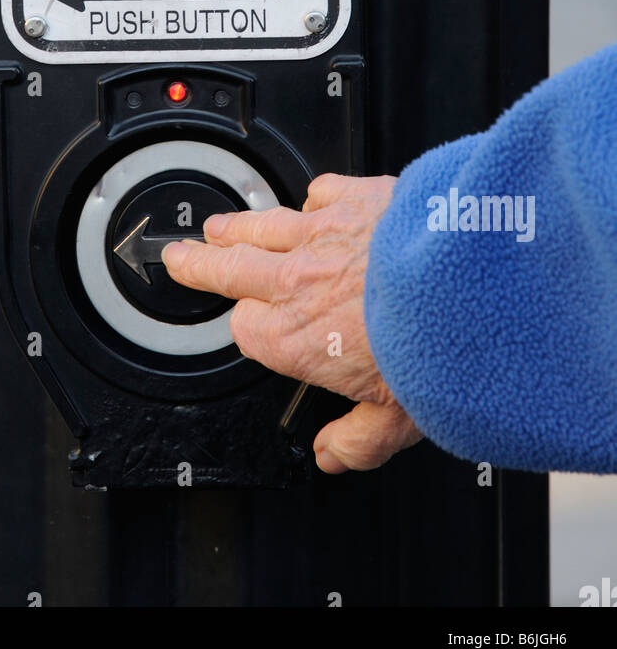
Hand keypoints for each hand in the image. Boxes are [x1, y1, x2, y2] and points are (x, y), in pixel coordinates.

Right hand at [162, 172, 422, 473]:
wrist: (467, 287)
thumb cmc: (433, 352)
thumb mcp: (397, 422)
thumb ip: (358, 442)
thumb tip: (335, 456)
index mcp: (292, 339)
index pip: (246, 330)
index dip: (252, 330)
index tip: (255, 330)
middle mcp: (296, 283)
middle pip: (228, 267)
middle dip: (200, 263)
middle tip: (180, 257)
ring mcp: (322, 236)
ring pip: (262, 226)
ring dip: (236, 227)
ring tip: (218, 227)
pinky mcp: (354, 199)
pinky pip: (318, 192)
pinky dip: (312, 198)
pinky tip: (313, 201)